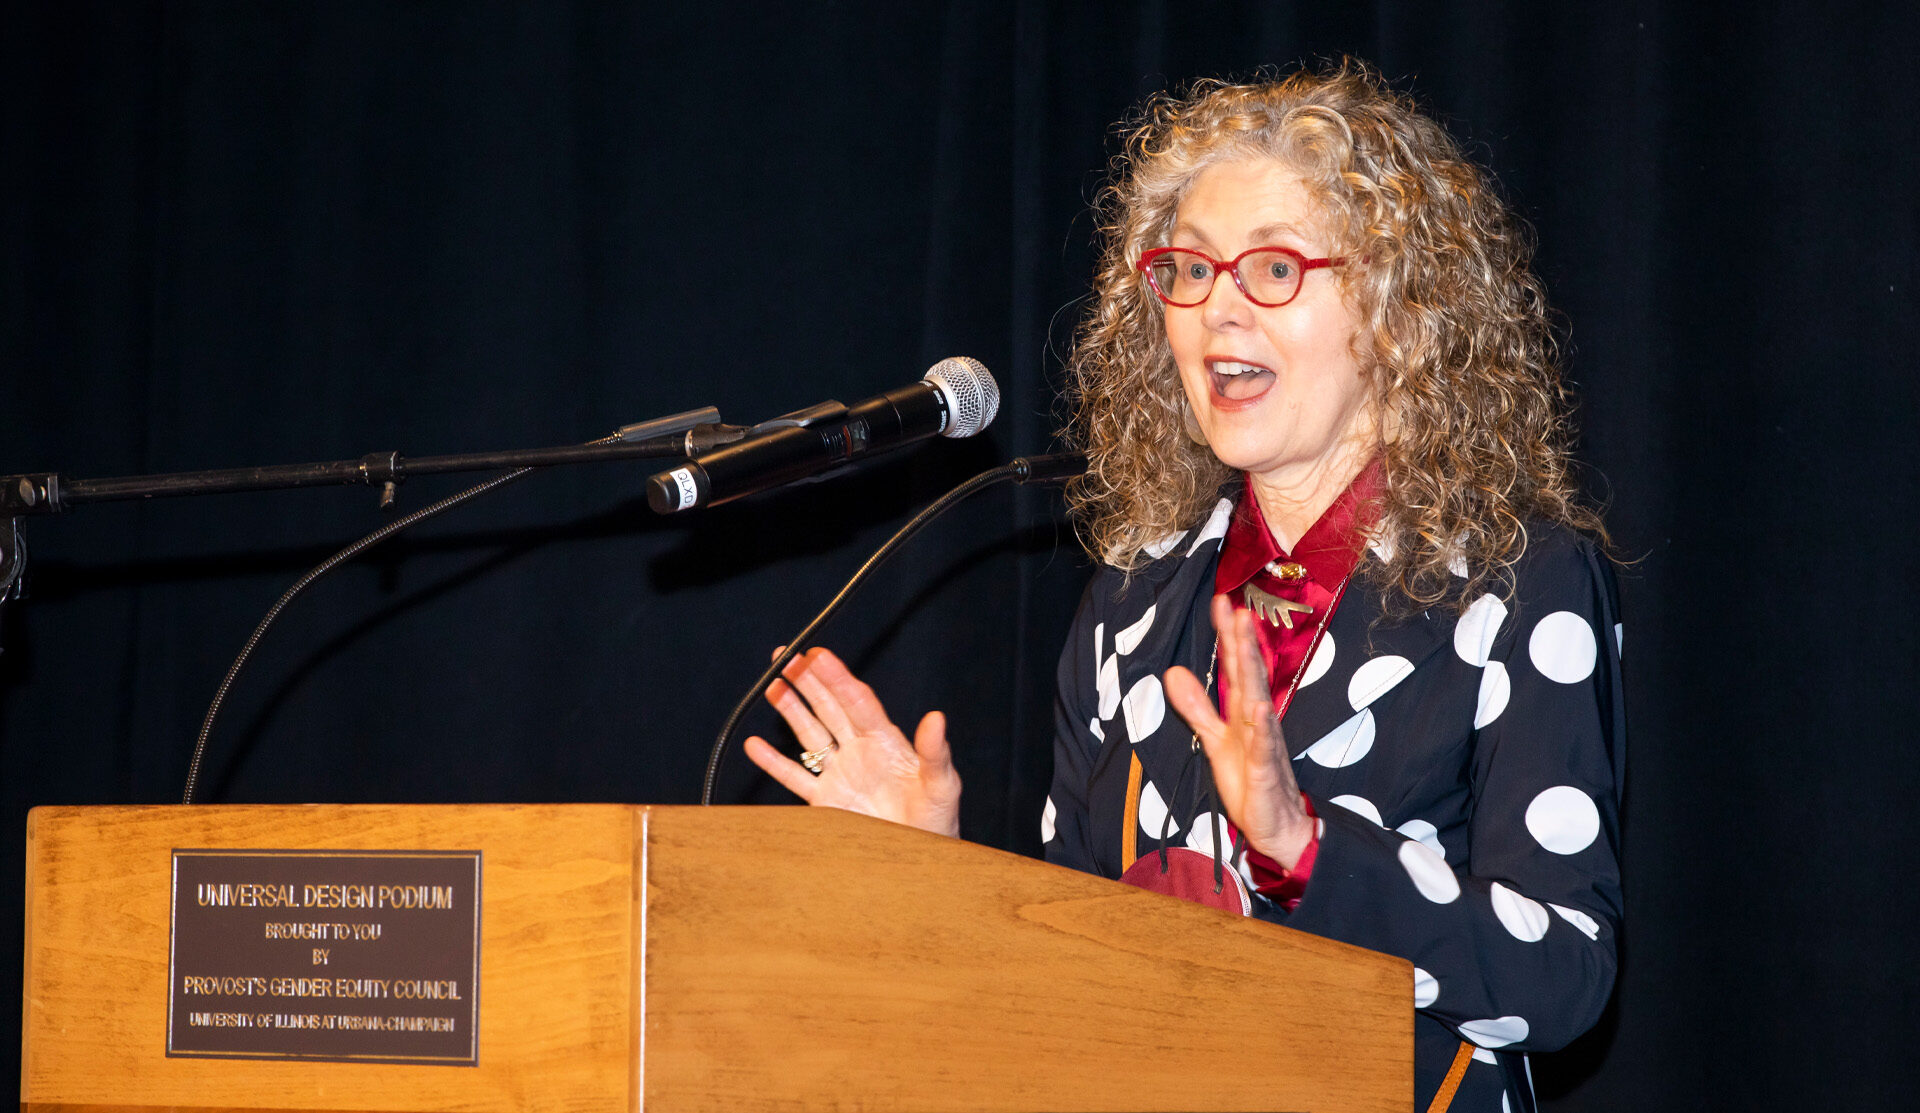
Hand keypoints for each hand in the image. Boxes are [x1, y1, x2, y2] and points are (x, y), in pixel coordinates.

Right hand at [743, 647, 961, 837]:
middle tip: (785, 655)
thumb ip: (935, 753)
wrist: (920, 859)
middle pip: (829, 708)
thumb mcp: (943, 785)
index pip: (857, 701)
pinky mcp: (826, 801)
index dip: (837, 678)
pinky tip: (754, 746)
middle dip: (807, 681)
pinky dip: (774, 763)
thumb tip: (937, 718)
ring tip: (771, 685)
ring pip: (810, 734)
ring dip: (791, 710)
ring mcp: (841, 774)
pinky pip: (795, 777)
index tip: (817, 655)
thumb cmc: (938, 821)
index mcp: (886, 741)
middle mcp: (860, 751)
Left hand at [1164, 594, 1314, 868]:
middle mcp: (1257, 720)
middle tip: (1237, 607)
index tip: (1221, 602)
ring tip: (1247, 640)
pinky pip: (1264, 747)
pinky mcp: (1265, 771)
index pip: (1235, 667)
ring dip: (1253, 670)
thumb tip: (1173, 672)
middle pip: (1249, 674)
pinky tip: (1260, 708)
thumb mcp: (1215, 739)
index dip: (1228, 636)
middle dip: (1242, 641)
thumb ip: (1196, 707)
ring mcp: (1264, 743)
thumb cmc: (1249, 779)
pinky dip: (1262, 728)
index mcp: (1243, 712)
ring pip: (1258, 700)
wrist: (1275, 824)